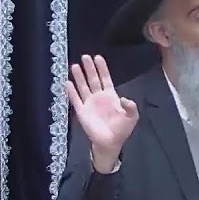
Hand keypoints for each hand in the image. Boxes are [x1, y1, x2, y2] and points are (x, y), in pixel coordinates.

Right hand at [66, 54, 137, 172]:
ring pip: (83, 87)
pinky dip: (71, 92)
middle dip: (89, 68)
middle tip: (85, 57)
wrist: (110, 143)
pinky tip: (67, 83)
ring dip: (79, 77)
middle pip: (93, 79)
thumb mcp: (131, 117)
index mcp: (110, 96)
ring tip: (75, 66)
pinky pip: (75, 100)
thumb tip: (124, 98)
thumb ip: (130, 107)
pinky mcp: (82, 112)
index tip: (98, 57)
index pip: (105, 78)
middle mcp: (98, 96)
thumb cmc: (122, 129)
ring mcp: (89, 103)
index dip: (102, 68)